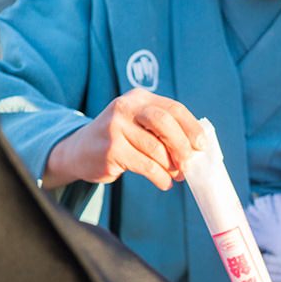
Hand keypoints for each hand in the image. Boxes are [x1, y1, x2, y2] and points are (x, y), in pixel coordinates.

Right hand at [43, 88, 205, 189]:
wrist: (79, 151)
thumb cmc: (120, 139)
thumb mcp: (139, 124)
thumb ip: (165, 129)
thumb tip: (197, 149)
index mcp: (139, 98)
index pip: (174, 108)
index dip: (192, 128)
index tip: (202, 146)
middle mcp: (125, 108)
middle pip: (164, 123)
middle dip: (182, 146)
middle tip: (189, 163)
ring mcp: (115, 127)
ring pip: (156, 149)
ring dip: (172, 166)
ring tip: (176, 175)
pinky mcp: (111, 149)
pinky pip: (147, 166)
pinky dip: (161, 177)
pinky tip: (164, 183)